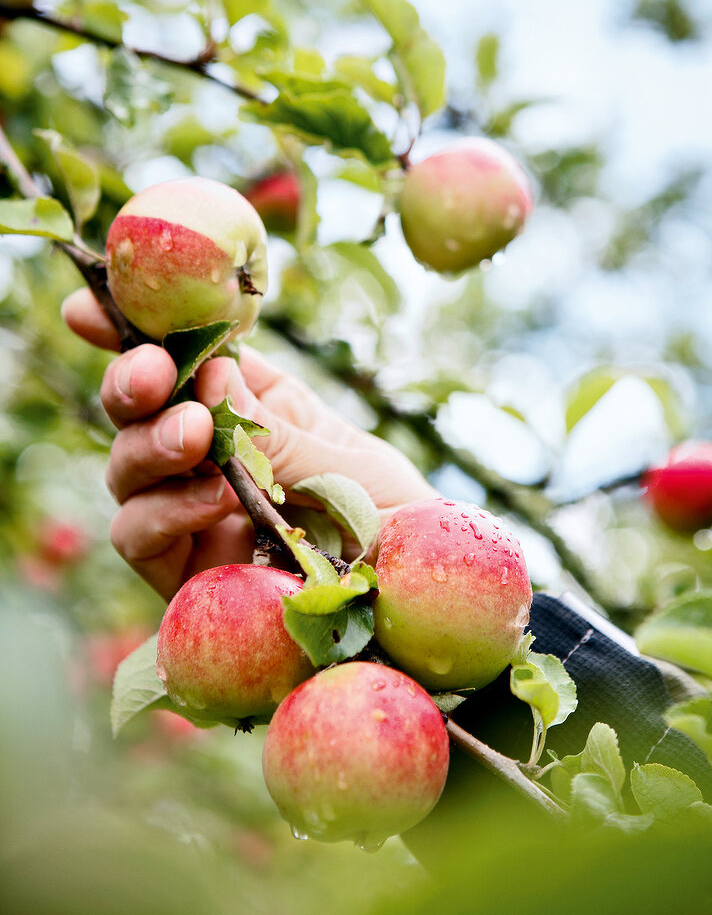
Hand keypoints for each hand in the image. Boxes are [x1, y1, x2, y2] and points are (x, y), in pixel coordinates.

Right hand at [62, 288, 436, 600]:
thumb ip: (275, 433)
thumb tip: (206, 374)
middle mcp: (217, 458)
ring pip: (126, 467)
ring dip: (148, 442)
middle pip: (144, 408)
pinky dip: (164, 511)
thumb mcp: (348, 468)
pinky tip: (214, 502)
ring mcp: (193, 515)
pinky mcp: (182, 574)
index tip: (94, 300)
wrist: (415, 614)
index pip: (194, 360)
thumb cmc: (398, 527)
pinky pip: (138, 533)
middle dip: (134, 382)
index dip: (146, 328)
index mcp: (263, 413)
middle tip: (152, 373)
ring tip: (194, 438)